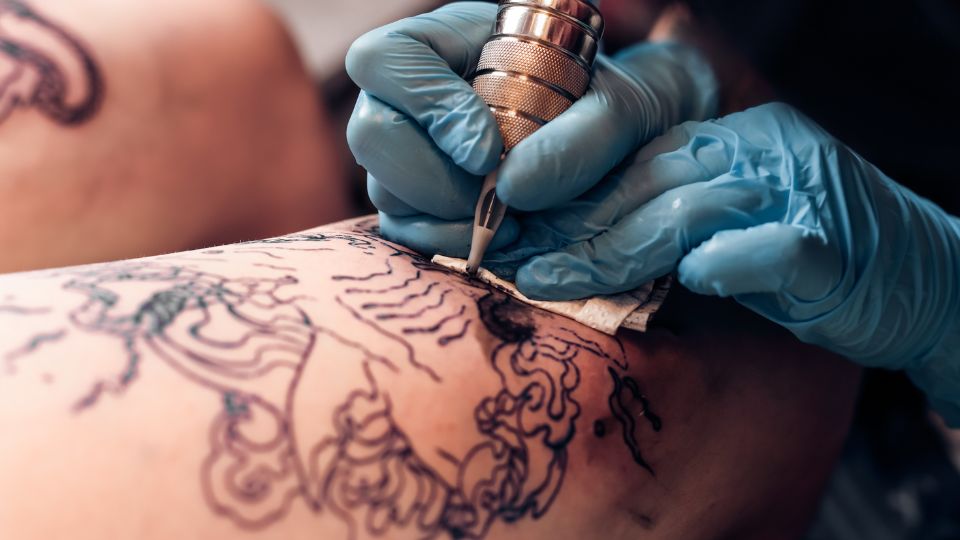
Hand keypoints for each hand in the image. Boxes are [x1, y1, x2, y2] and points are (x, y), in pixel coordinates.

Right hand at [345, 1, 716, 256]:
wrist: (627, 151)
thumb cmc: (621, 109)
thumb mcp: (626, 103)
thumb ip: (585, 133)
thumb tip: (514, 186)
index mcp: (450, 43)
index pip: (388, 60)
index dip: (427, 107)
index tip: (488, 151)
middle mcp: (416, 96)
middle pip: (371, 133)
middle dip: (431, 179)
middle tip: (496, 200)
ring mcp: (411, 151)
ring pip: (384, 190)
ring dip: (446, 219)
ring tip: (514, 225)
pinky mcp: (420, 201)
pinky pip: (405, 228)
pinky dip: (448, 242)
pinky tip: (500, 240)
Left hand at [504, 103, 959, 421]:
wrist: (920, 277)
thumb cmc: (801, 256)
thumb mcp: (716, 226)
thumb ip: (651, 222)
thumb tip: (555, 244)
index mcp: (723, 139)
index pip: (628, 151)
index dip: (562, 180)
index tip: (502, 215)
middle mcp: (752, 151)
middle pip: (643, 176)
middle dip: (565, 220)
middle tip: (502, 254)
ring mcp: (793, 192)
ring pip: (689, 208)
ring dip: (612, 249)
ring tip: (547, 282)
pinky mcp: (832, 244)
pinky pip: (776, 245)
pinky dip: (732, 261)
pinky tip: (690, 279)